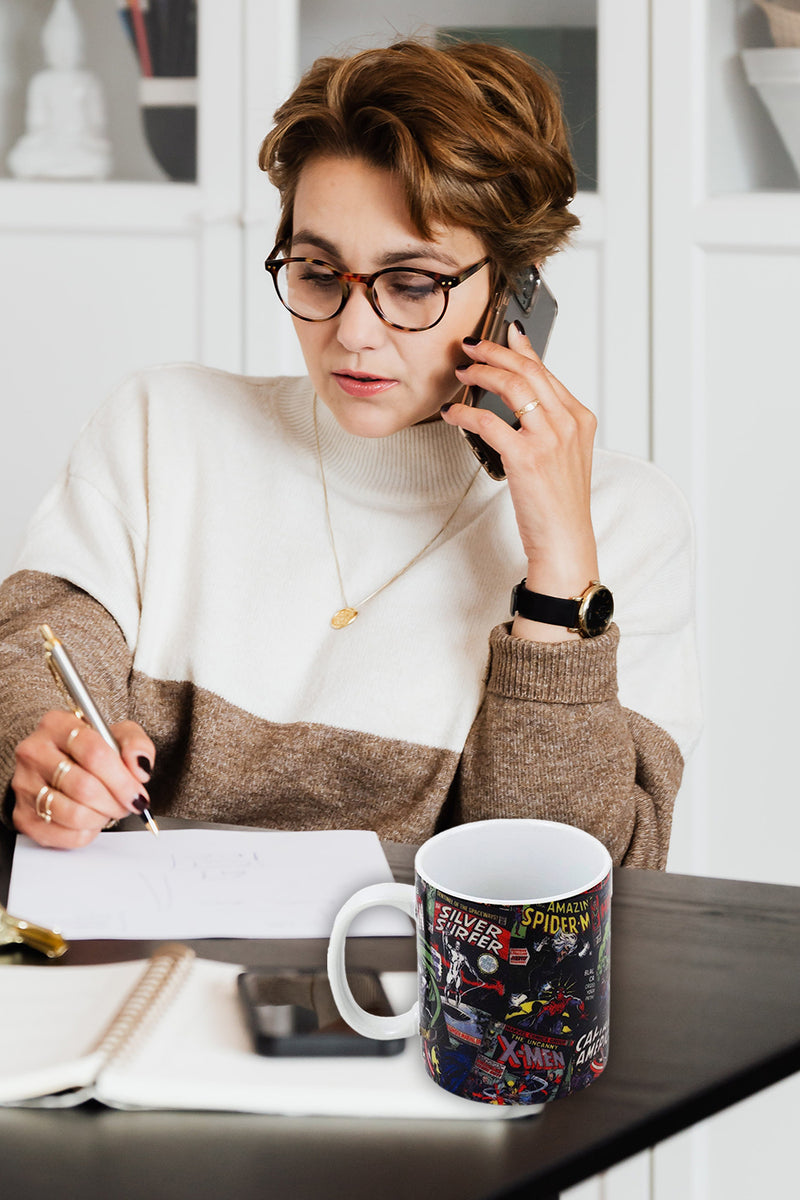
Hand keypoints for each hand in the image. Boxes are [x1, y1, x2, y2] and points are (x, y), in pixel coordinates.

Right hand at [11, 711, 154, 848]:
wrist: (62, 767)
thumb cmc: (91, 751)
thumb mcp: (119, 736)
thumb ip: (136, 744)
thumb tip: (139, 768)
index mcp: (58, 725)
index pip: (94, 753)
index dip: (122, 780)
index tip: (137, 793)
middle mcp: (35, 752)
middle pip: (85, 787)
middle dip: (115, 802)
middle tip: (127, 804)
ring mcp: (25, 784)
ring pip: (74, 813)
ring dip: (101, 818)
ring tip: (108, 809)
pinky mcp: (23, 815)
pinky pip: (63, 834)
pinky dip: (86, 832)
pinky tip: (91, 819)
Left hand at [443, 323, 598, 640]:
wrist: (565, 540)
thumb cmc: (560, 504)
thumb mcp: (564, 456)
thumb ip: (549, 424)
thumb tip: (521, 399)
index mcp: (580, 418)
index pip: (546, 371)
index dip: (521, 349)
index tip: (503, 333)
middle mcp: (568, 423)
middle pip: (527, 370)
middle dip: (495, 352)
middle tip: (471, 347)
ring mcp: (549, 438)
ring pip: (511, 386)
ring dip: (481, 373)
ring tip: (462, 372)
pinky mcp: (526, 456)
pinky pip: (488, 421)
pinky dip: (465, 412)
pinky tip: (453, 413)